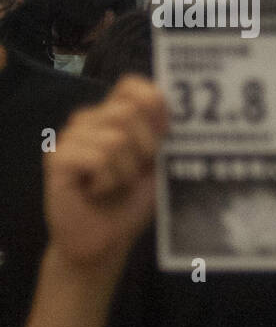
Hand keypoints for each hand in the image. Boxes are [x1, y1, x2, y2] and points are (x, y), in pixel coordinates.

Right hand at [44, 76, 168, 271]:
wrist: (107, 240)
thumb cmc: (133, 201)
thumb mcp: (160, 165)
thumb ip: (164, 133)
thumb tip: (166, 99)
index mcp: (115, 116)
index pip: (132, 85)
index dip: (153, 106)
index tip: (162, 137)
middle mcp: (90, 120)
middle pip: (129, 112)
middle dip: (146, 148)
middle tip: (135, 173)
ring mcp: (71, 137)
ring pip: (115, 139)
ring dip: (126, 172)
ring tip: (114, 185)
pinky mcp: (56, 158)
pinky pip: (97, 158)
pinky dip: (107, 181)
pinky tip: (96, 191)